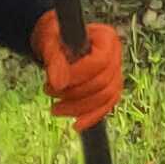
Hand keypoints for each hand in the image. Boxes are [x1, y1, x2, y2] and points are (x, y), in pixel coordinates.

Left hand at [35, 12, 123, 129]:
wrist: (57, 44)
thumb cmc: (54, 39)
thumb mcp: (50, 45)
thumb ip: (55, 61)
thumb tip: (59, 83)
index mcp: (107, 37)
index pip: (99, 62)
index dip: (78, 76)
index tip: (53, 83)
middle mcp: (117, 54)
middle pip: (103, 83)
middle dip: (75, 94)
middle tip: (48, 93)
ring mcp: (116, 72)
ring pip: (106, 97)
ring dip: (80, 108)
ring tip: (55, 109)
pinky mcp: (111, 87)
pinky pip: (108, 105)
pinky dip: (93, 116)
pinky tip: (76, 126)